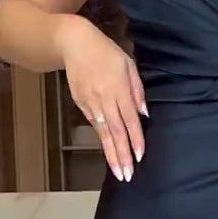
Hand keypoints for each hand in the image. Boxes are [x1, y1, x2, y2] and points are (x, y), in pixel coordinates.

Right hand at [59, 15, 146, 181]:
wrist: (73, 43)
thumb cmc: (106, 52)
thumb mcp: (128, 64)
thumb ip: (137, 90)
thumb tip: (144, 113)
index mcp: (118, 88)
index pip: (129, 120)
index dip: (135, 139)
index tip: (140, 157)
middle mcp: (104, 99)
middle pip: (115, 132)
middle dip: (122, 155)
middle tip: (127, 175)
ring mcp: (90, 103)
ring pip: (103, 133)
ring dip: (111, 154)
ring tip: (118, 171)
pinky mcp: (81, 104)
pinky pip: (95, 124)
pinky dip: (102, 140)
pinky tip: (108, 153)